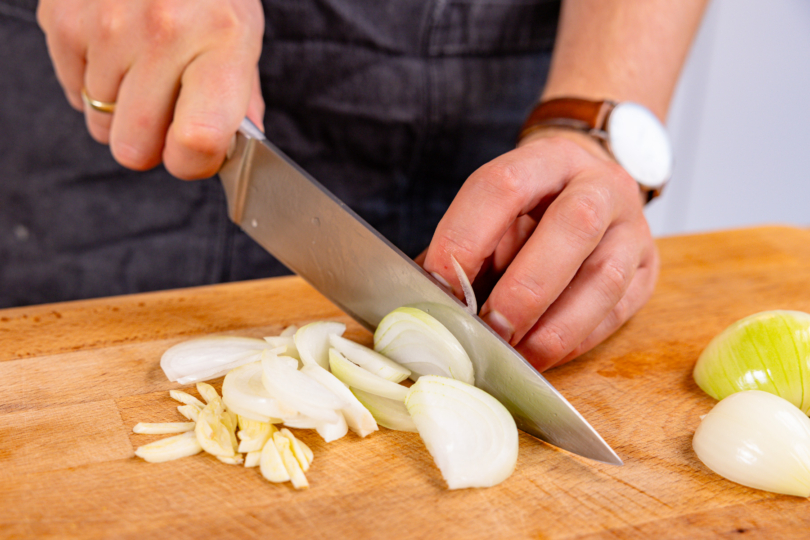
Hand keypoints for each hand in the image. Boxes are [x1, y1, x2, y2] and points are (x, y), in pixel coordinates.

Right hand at [37, 0, 264, 178]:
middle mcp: (162, 34)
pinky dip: (94, 83)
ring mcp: (106, 26)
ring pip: (99, 125)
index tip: (193, 152)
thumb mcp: (243, 39)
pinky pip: (72, 92)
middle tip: (165, 113)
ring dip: (121, 111)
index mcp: (221, 44)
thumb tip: (219, 156)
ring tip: (143, 68)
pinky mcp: (64, 18)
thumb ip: (238, 102)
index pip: (196, 143)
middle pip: (134, 150)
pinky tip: (117, 50)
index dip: (192, 163)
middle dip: (150, 145)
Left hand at [422, 129, 658, 371]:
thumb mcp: (497, 209)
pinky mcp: (648, 269)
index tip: (438, 285)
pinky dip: (576, 340)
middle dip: (524, 289)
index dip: (467, 236)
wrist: (591, 188)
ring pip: (605, 276)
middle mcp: (600, 185)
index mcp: (547, 159)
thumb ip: (467, 248)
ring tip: (517, 356)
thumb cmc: (531, 208)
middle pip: (573, 225)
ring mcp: (632, 227)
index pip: (504, 185)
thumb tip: (428, 299)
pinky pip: (617, 311)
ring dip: (555, 326)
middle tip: (489, 330)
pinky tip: (543, 353)